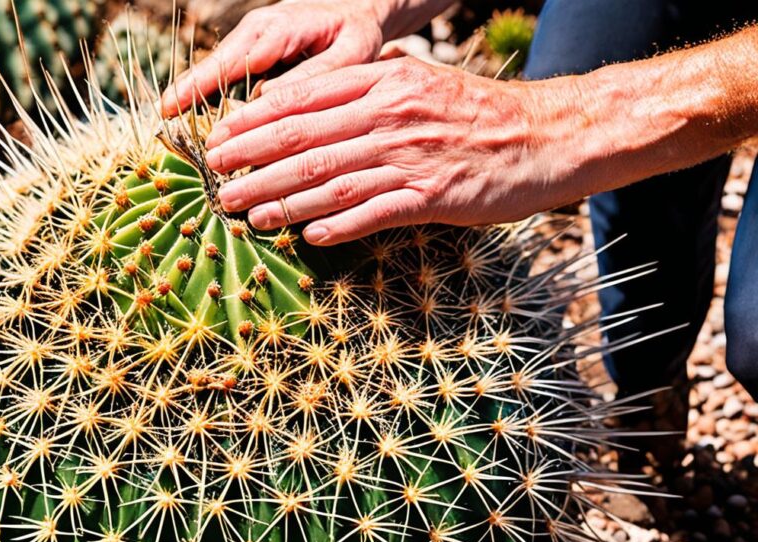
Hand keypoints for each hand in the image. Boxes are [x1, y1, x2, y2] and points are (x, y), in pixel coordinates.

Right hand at [160, 0, 388, 116]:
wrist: (355, 10)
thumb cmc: (356, 34)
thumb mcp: (350, 53)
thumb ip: (314, 76)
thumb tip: (268, 100)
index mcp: (279, 28)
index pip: (236, 61)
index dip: (208, 87)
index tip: (185, 108)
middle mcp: (257, 30)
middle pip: (215, 62)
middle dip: (189, 89)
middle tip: (164, 116)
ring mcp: (250, 38)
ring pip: (215, 66)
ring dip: (192, 92)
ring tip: (169, 120)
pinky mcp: (249, 49)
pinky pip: (223, 71)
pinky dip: (206, 91)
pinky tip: (191, 115)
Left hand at [204, 57, 589, 244]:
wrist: (547, 135)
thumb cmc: (476, 114)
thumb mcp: (419, 85)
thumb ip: (366, 94)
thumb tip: (306, 111)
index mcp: (384, 81)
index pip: (303, 98)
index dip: (255, 119)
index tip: (220, 137)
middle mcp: (391, 114)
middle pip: (306, 139)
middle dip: (253, 161)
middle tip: (216, 180)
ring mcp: (411, 155)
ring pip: (330, 178)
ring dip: (281, 199)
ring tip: (245, 213)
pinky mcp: (433, 194)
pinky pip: (374, 212)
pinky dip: (337, 225)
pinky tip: (307, 237)